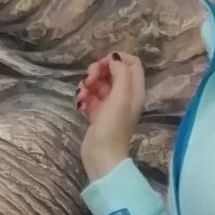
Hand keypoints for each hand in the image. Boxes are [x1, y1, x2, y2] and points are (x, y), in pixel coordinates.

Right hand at [76, 49, 145, 177]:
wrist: (101, 156)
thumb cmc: (113, 126)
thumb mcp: (121, 96)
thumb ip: (121, 72)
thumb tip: (114, 58)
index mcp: (135, 90)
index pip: (131, 62)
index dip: (116, 58)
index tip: (102, 63)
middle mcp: (125, 95)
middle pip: (112, 71)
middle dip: (97, 71)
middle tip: (88, 80)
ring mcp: (110, 105)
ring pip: (98, 83)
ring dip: (87, 84)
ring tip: (82, 95)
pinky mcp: (98, 113)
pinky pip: (90, 96)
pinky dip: (84, 97)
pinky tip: (80, 105)